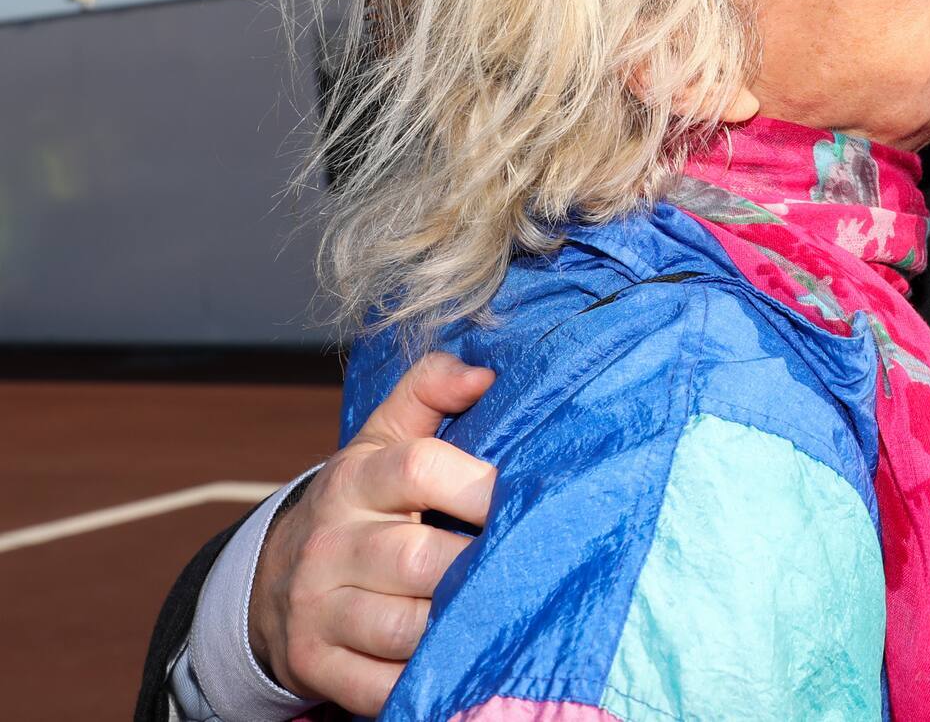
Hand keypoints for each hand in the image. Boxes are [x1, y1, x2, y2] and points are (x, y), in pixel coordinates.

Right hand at [249, 351, 496, 714]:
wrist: (273, 583)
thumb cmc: (359, 505)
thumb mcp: (381, 439)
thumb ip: (428, 392)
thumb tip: (484, 371)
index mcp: (354, 480)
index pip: (419, 469)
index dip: (482, 485)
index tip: (529, 497)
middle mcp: (329, 545)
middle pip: (419, 559)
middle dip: (479, 568)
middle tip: (527, 568)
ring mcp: (317, 610)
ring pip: (405, 628)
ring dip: (459, 627)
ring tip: (501, 614)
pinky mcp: (315, 666)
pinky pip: (381, 685)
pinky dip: (425, 680)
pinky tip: (457, 661)